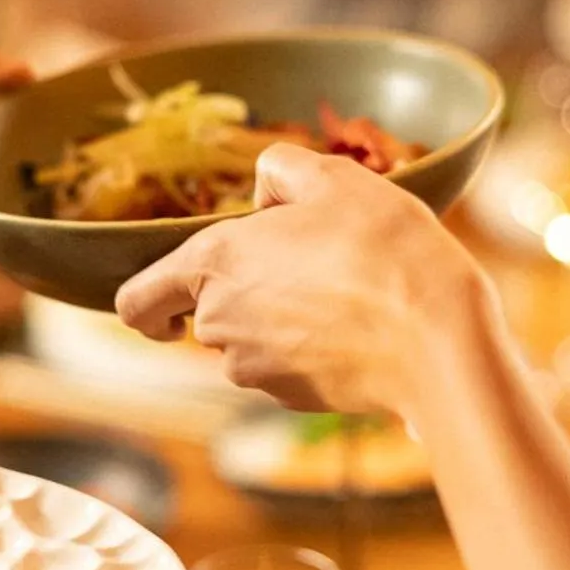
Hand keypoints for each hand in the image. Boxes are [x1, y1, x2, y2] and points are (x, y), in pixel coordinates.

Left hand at [116, 144, 488, 416]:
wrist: (434, 335)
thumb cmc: (382, 247)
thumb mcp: (333, 177)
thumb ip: (280, 170)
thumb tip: (263, 193)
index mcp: (213, 263)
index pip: (135, 300)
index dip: (146, 303)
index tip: (168, 306)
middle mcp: (220, 324)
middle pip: (207, 316)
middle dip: (247, 293)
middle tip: (310, 261)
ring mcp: (254, 369)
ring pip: (249, 344)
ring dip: (281, 320)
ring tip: (344, 290)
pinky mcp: (292, 399)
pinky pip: (286, 369)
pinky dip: (311, 350)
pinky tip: (358, 326)